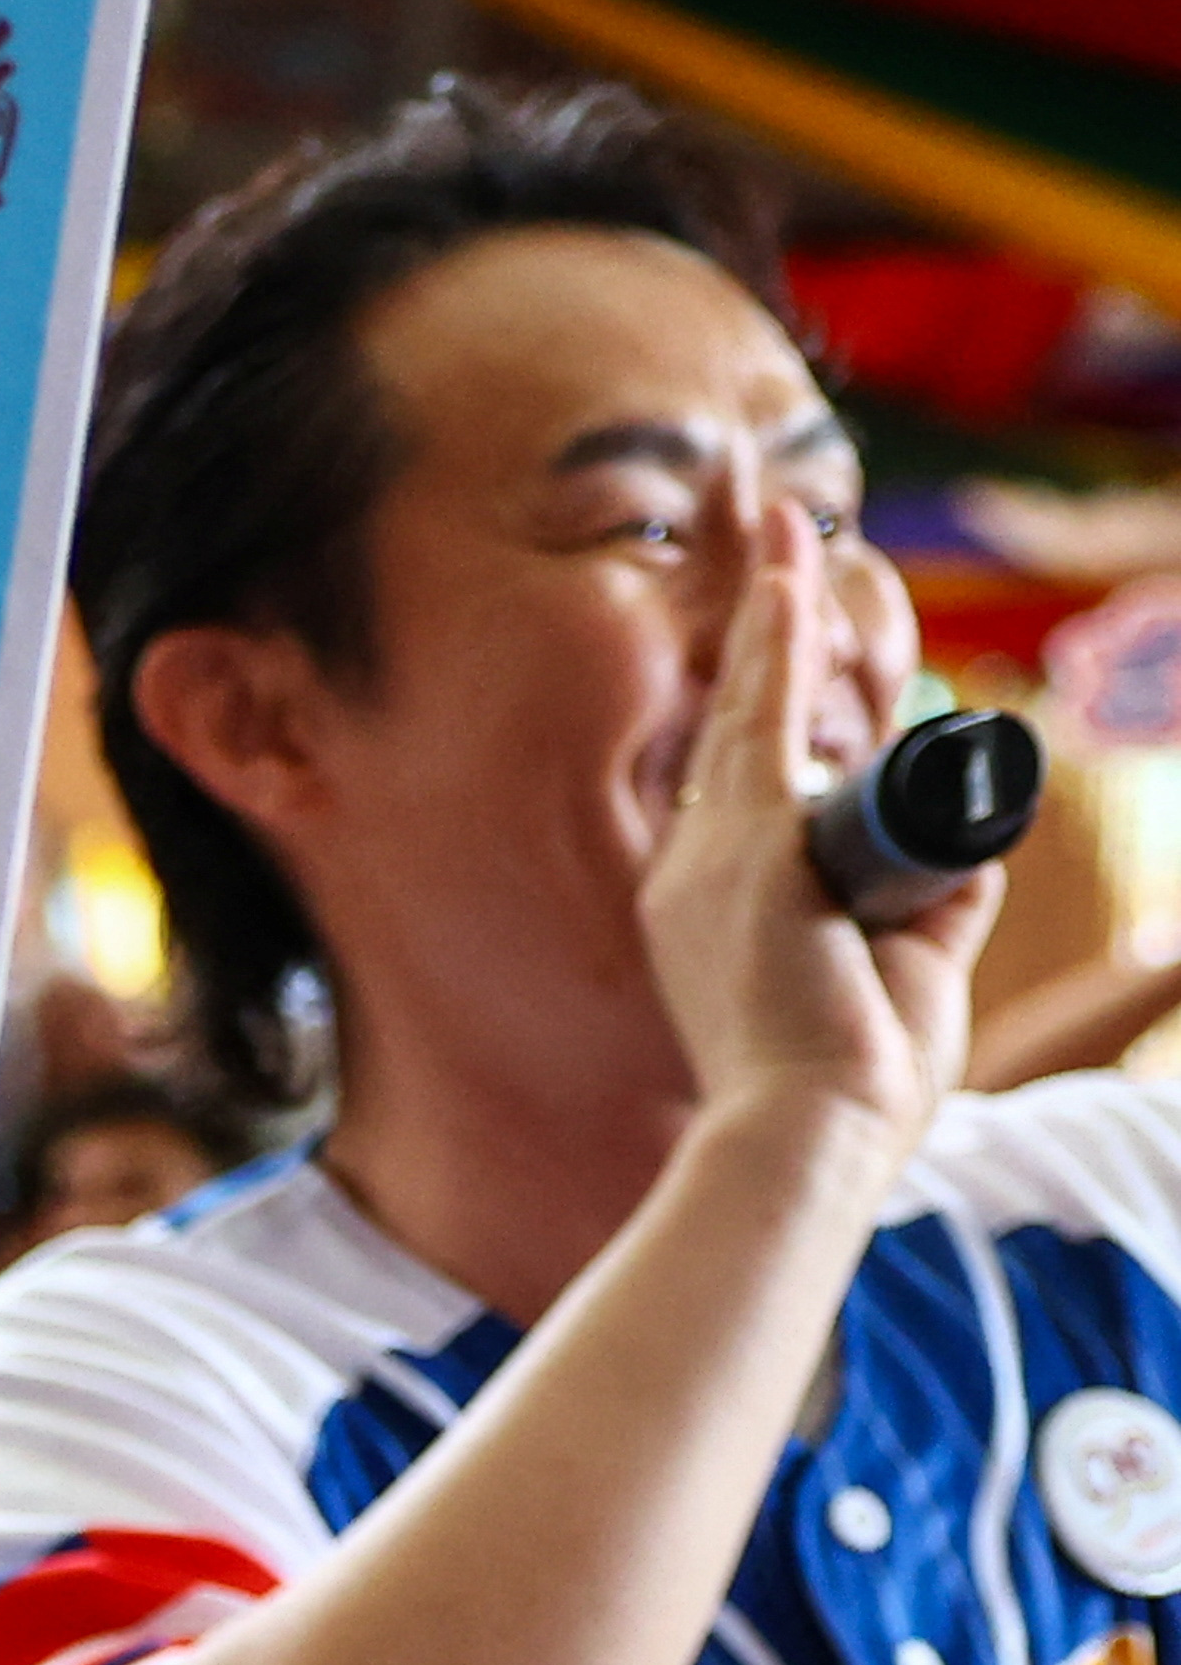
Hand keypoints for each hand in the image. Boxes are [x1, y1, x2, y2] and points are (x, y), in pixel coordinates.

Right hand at [637, 487, 985, 1164]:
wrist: (805, 1130)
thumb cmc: (848, 1083)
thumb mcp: (908, 979)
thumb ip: (931, 904)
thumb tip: (970, 847)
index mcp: (718, 915)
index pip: (748, 795)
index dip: (770, 718)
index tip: (782, 664)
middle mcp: (695, 875)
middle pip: (738, 731)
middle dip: (758, 643)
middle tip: (772, 550)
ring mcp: (711, 858)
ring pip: (751, 711)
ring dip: (772, 617)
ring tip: (785, 534)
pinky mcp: (747, 845)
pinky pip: (765, 720)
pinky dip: (778, 645)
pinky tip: (791, 581)